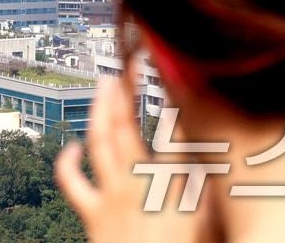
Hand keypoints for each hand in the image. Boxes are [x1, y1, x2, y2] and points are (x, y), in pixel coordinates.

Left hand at [54, 68, 221, 242]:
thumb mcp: (217, 221)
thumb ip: (217, 184)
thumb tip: (217, 151)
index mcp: (177, 188)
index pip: (177, 130)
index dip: (175, 97)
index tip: (173, 71)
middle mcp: (140, 186)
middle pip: (128, 126)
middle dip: (126, 89)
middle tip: (127, 64)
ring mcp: (113, 199)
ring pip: (100, 142)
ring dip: (99, 109)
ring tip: (104, 84)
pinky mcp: (93, 216)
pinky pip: (72, 183)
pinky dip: (67, 162)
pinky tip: (70, 146)